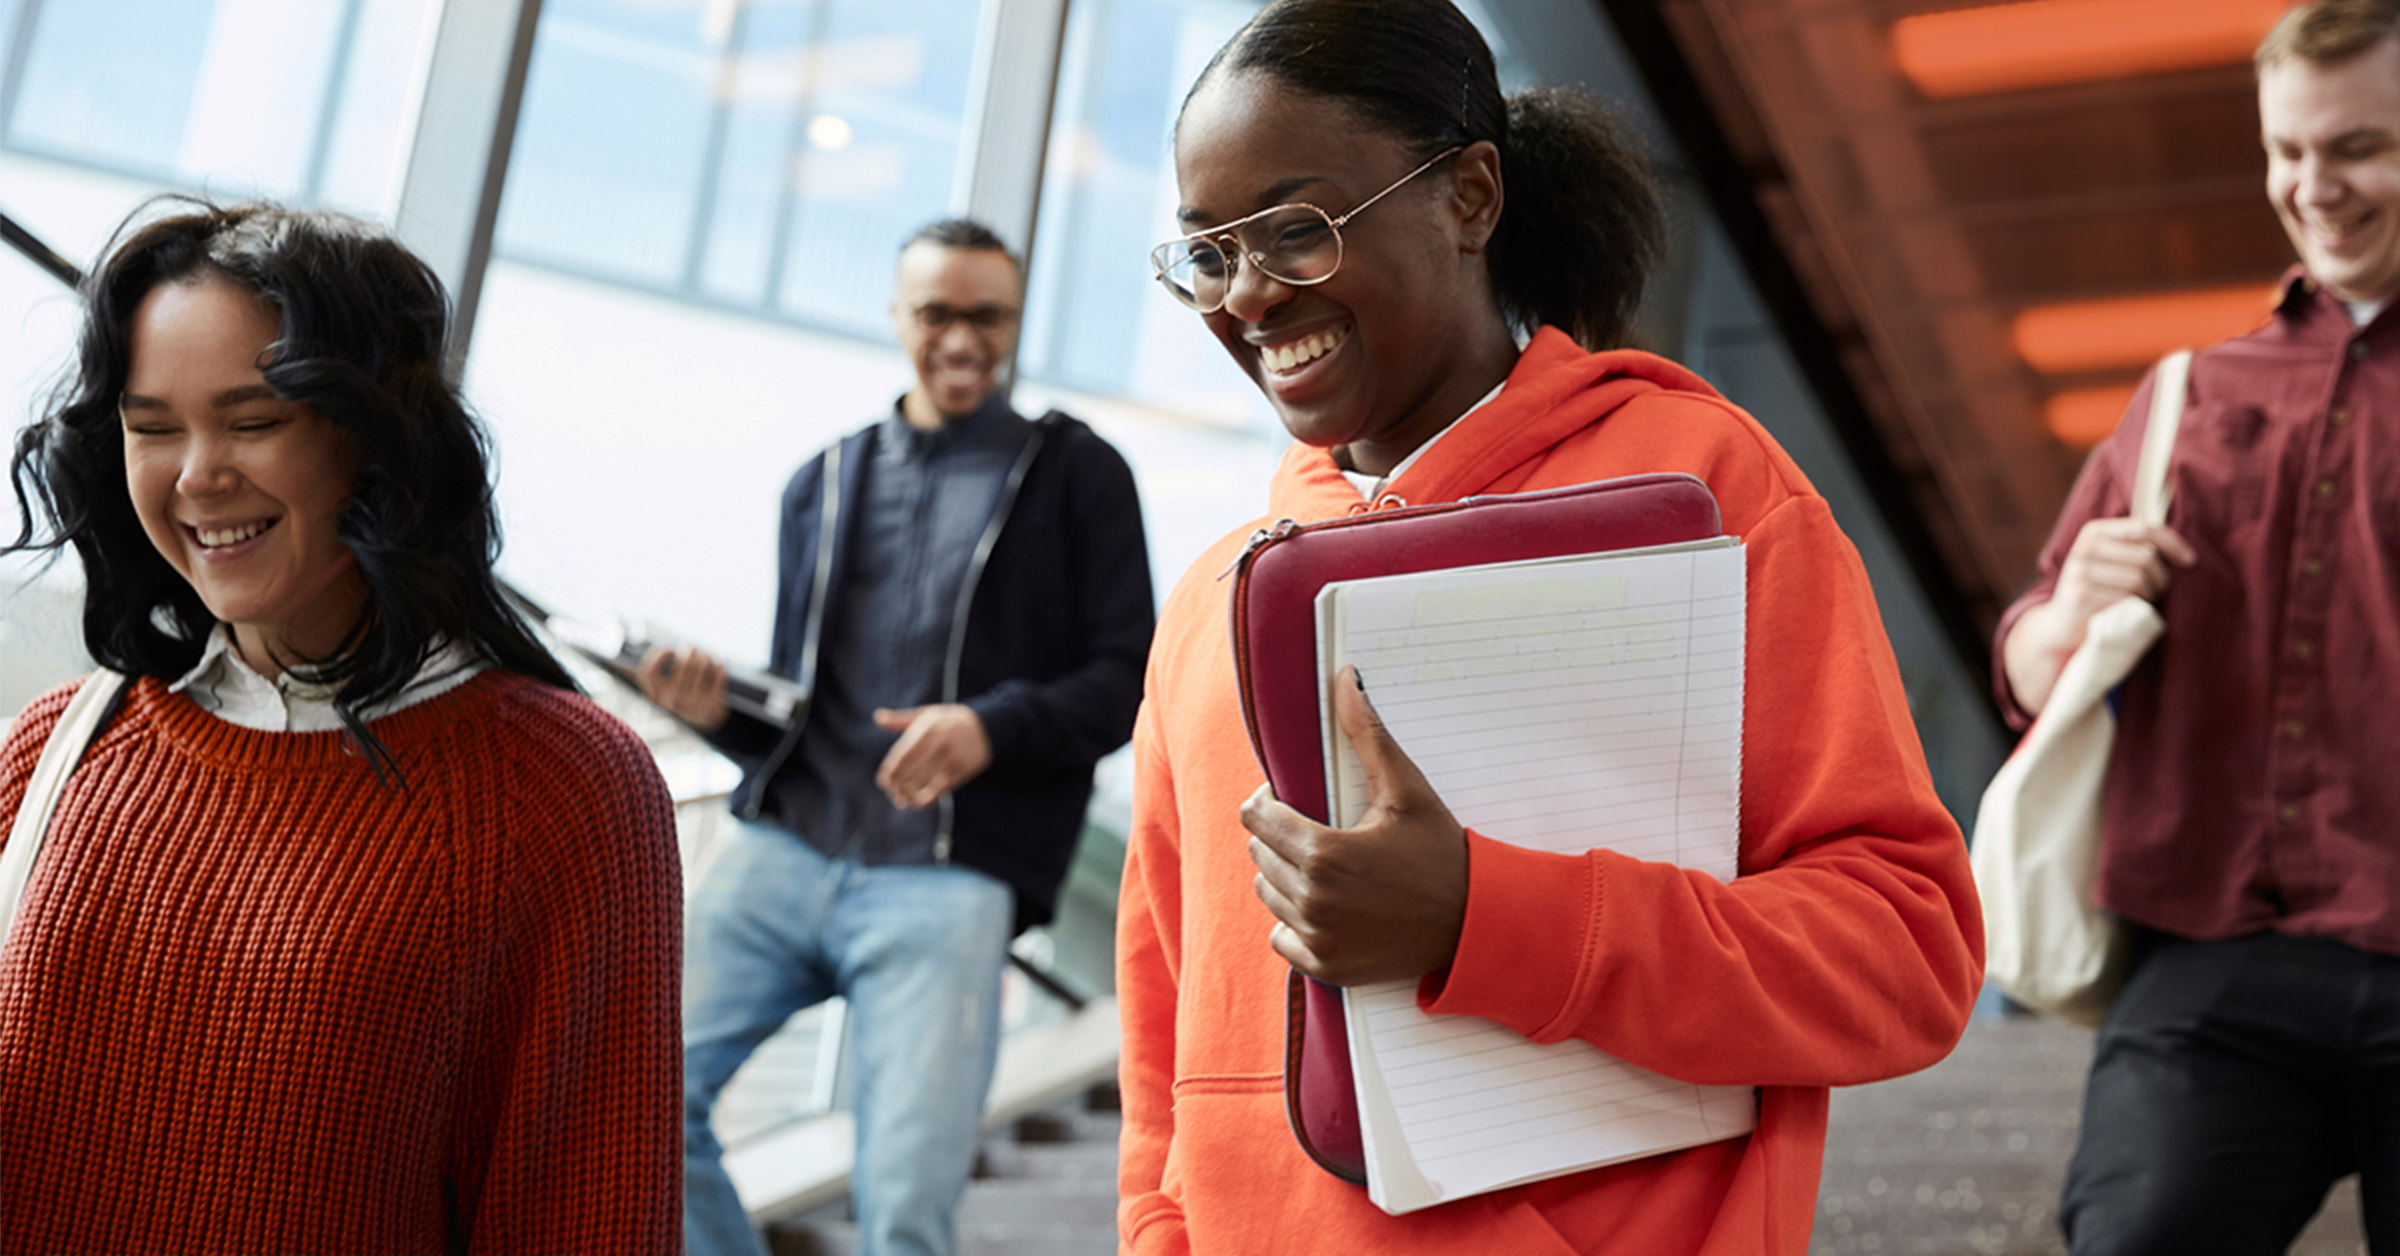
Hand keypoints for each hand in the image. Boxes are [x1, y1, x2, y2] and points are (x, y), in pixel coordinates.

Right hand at [636, 644, 729, 731]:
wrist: (702, 718)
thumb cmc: (681, 693)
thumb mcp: (663, 686)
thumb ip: (659, 668)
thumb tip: (667, 646)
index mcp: (656, 695)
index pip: (649, 670)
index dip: (658, 654)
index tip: (668, 650)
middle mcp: (672, 700)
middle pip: (683, 662)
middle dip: (689, 649)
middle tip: (691, 648)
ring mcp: (692, 702)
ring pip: (701, 664)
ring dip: (704, 655)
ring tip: (704, 655)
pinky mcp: (711, 702)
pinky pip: (718, 672)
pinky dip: (718, 664)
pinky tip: (716, 664)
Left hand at [873, 704, 991, 809]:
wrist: (987, 727)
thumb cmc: (950, 721)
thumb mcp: (928, 714)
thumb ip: (901, 719)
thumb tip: (878, 717)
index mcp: (928, 729)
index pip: (902, 755)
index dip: (890, 771)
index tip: (882, 782)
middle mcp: (939, 744)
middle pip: (910, 772)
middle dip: (897, 786)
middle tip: (891, 793)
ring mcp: (951, 759)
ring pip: (923, 784)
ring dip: (908, 796)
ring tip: (901, 800)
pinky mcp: (961, 772)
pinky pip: (939, 791)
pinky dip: (925, 800)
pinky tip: (918, 801)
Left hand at [1244, 666, 1468, 986]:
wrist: (1476, 923)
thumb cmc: (1442, 853)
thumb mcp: (1407, 790)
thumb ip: (1368, 735)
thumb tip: (1345, 679)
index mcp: (1321, 853)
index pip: (1255, 818)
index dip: (1269, 802)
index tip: (1292, 800)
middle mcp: (1311, 899)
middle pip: (1259, 854)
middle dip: (1280, 837)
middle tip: (1319, 832)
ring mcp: (1316, 938)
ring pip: (1268, 893)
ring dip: (1285, 877)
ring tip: (1326, 867)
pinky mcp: (1326, 967)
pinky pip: (1282, 938)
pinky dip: (1296, 922)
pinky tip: (1328, 907)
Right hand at [2003, 517, 2197, 713]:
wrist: (2060, 626)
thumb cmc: (2098, 592)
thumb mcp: (2110, 561)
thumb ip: (2135, 547)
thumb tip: (2185, 550)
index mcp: (2094, 532)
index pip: (2143, 528)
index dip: (2172, 543)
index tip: (2190, 560)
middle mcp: (2084, 549)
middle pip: (2145, 557)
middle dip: (2160, 578)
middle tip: (2157, 591)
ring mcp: (2080, 572)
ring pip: (2138, 580)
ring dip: (2147, 596)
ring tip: (2138, 603)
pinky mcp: (2081, 597)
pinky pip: (2125, 600)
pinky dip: (2133, 609)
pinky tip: (2125, 613)